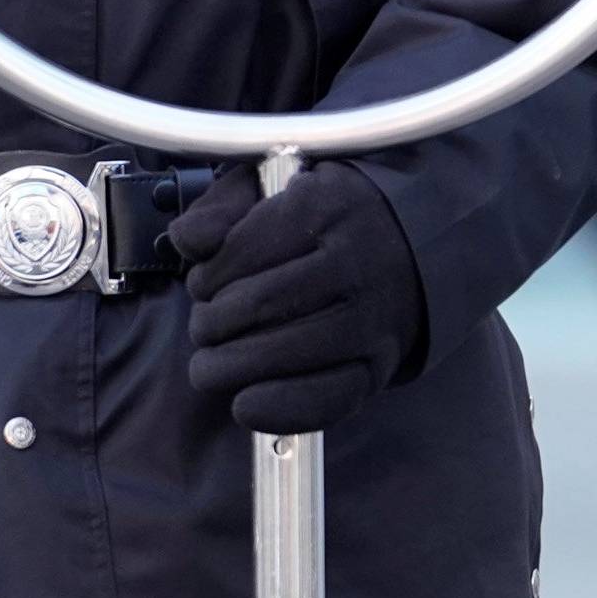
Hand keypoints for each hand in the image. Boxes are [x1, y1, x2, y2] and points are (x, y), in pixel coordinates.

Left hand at [167, 162, 425, 434]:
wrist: (411, 251)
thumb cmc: (325, 220)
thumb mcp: (274, 189)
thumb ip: (222, 207)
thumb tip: (185, 240)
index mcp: (326, 205)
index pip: (242, 250)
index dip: (207, 276)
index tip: (203, 284)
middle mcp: (355, 260)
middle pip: (258, 304)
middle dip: (211, 324)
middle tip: (204, 327)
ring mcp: (371, 317)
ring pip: (284, 352)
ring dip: (229, 367)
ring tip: (212, 364)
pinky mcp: (377, 366)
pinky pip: (324, 398)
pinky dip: (275, 408)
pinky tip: (243, 404)